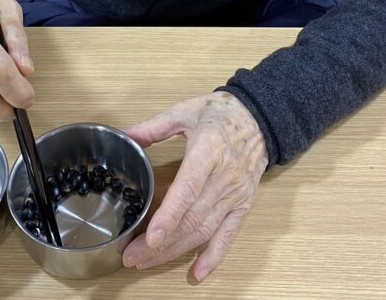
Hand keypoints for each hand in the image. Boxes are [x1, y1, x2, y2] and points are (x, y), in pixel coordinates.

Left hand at [122, 91, 267, 281]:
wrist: (261, 118)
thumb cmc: (221, 113)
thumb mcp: (185, 111)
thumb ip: (153, 127)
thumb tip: (124, 136)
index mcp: (208, 150)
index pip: (189, 188)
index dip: (170, 215)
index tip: (152, 237)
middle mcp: (224, 176)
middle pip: (192, 217)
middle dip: (161, 243)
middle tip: (132, 256)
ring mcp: (236, 194)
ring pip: (205, 230)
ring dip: (176, 251)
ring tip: (147, 263)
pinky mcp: (243, 204)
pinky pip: (228, 235)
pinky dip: (213, 257)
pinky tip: (197, 273)